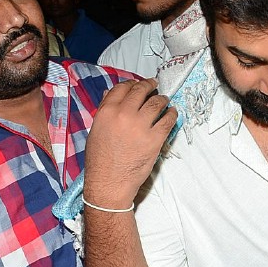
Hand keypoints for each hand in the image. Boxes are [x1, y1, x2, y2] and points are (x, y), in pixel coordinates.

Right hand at [84, 79, 177, 205]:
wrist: (109, 183)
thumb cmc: (100, 160)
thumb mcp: (96, 131)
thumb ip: (104, 110)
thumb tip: (110, 94)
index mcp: (107, 112)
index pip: (122, 88)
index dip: (132, 83)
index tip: (138, 84)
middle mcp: (124, 115)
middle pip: (141, 91)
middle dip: (150, 85)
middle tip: (154, 85)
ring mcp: (141, 126)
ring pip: (157, 102)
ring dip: (162, 99)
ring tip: (164, 100)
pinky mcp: (155, 138)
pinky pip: (168, 119)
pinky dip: (172, 114)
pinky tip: (171, 113)